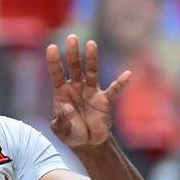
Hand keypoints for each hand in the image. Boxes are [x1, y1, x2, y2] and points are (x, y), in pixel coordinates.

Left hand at [46, 35, 131, 151]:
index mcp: (62, 91)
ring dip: (91, 58)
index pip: (57, 73)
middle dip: (73, 53)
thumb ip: (61, 119)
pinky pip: (113, 91)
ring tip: (91, 43)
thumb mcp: (60, 129)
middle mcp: (77, 87)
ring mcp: (91, 92)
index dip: (54, 61)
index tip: (52, 47)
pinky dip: (120, 83)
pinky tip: (127, 74)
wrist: (87, 142)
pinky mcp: (105, 100)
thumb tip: (67, 107)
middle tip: (71, 37)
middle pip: (74, 67)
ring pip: (92, 72)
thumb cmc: (70, 132)